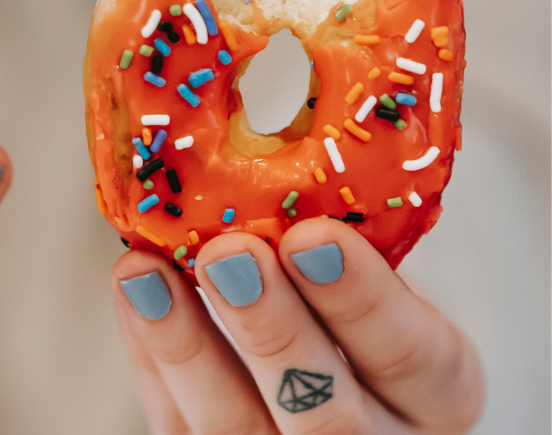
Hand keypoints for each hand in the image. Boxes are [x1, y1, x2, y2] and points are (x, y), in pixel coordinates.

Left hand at [112, 218, 484, 434]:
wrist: (322, 376)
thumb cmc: (355, 308)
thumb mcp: (380, 278)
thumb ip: (348, 247)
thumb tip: (275, 162)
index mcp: (435, 394)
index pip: (414, 360)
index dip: (363, 301)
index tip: (313, 235)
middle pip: (328, 416)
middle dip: (273, 330)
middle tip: (227, 253)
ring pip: (238, 431)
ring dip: (185, 346)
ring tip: (145, 273)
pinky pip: (178, 425)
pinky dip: (150, 355)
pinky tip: (135, 295)